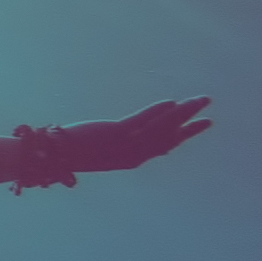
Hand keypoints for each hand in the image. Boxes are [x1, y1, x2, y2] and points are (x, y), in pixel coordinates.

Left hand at [60, 97, 212, 175]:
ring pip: (162, 127)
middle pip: (171, 136)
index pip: (165, 146)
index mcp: (132, 159)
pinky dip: (157, 112)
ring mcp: (127, 144)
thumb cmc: (71, 153)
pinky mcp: (116, 133)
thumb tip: (125, 133)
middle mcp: (135, 155)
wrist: (52, 157)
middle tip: (209, 109)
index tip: (202, 124)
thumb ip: (116, 143)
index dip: (184, 135)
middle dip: (192, 122)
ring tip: (200, 100)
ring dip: (183, 112)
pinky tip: (171, 101)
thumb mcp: (100, 150)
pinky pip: (142, 121)